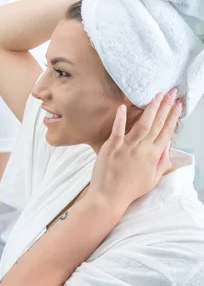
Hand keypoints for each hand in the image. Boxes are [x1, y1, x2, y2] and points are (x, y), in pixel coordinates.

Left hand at [89, 89, 182, 212]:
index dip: (174, 117)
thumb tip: (168, 145)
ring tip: (157, 95)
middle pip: (158, 124)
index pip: (167, 132)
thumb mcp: (153, 178)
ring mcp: (127, 147)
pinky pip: (117, 130)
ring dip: (150, 108)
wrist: (110, 196)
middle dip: (166, 107)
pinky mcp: (112, 147)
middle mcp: (143, 149)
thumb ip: (162, 161)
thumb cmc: (131, 188)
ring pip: (142, 124)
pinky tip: (123, 106)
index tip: (179, 104)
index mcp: (154, 156)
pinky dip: (121, 118)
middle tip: (172, 92)